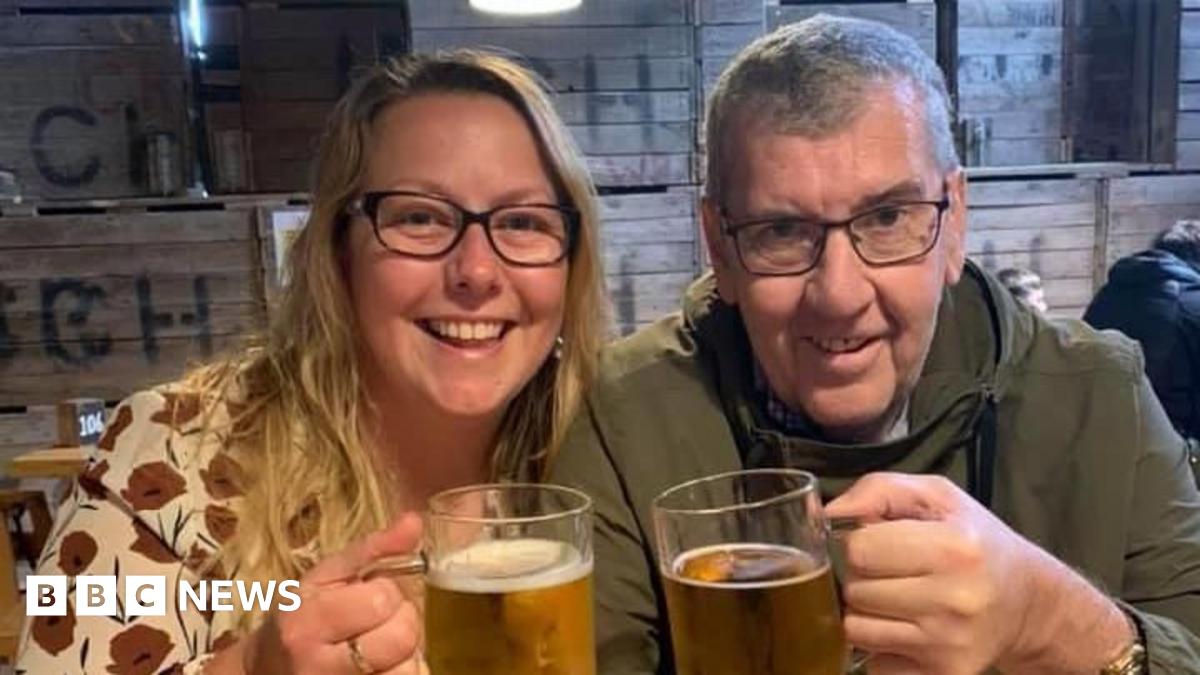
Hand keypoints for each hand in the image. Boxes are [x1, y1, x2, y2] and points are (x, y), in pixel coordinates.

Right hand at [243, 513, 425, 674]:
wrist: (266, 671)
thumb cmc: (301, 616)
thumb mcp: (325, 577)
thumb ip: (373, 548)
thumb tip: (414, 520)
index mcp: (306, 620)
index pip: (381, 599)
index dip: (386, 592)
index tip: (369, 594)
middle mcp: (318, 666)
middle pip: (401, 637)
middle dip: (401, 621)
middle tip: (380, 620)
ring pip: (409, 669)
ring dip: (406, 652)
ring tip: (380, 645)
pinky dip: (406, 673)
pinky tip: (382, 666)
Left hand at [826, 473, 1129, 674]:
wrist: (1028, 602)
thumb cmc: (975, 541)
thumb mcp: (937, 496)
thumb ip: (878, 490)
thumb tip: (827, 514)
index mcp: (954, 548)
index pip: (860, 549)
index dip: (858, 542)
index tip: (877, 542)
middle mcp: (954, 600)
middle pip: (855, 591)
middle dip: (860, 578)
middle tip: (888, 571)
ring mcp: (948, 644)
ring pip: (856, 630)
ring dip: (864, 612)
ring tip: (894, 597)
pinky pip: (875, 661)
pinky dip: (880, 644)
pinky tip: (906, 626)